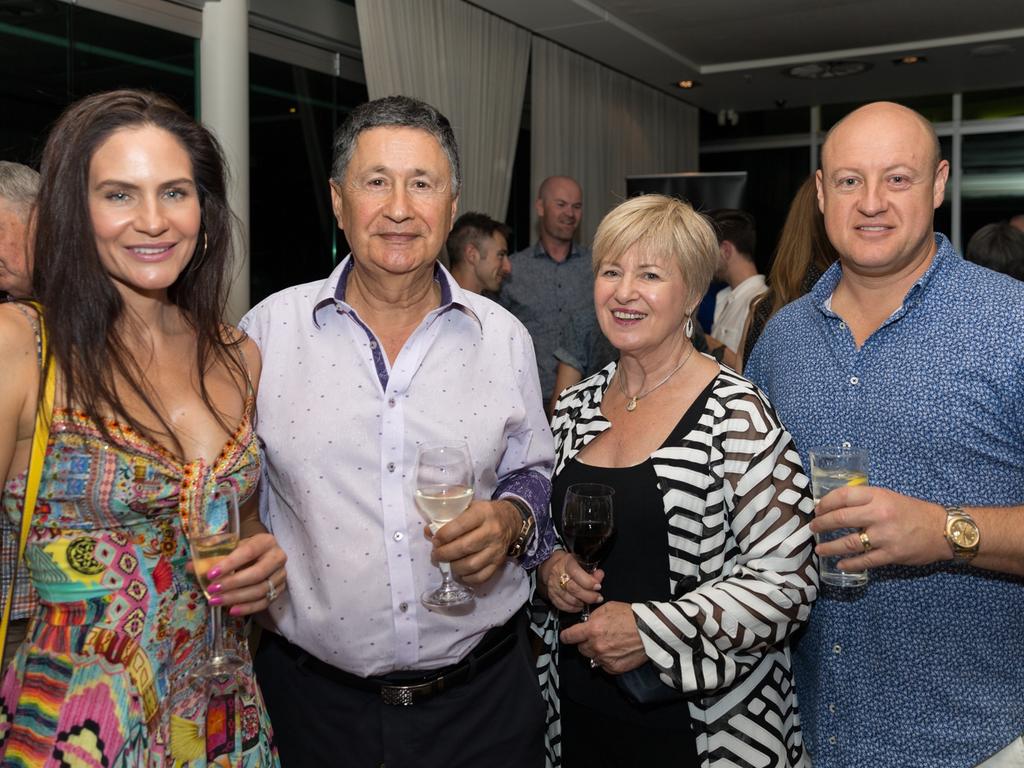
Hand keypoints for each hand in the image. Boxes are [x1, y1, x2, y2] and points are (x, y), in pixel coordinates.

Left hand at [204, 532, 287, 616]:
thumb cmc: (243, 549)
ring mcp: (280, 575)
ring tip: (216, 602)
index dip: (229, 564)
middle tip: (212, 591)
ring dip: (237, 598)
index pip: (248, 552)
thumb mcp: (230, 547)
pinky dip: (247, 608)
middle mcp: (277, 557)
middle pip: (257, 573)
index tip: (210, 575)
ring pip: (261, 590)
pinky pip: (264, 602)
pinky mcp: (279, 590)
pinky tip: (231, 611)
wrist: (262, 554)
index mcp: (265, 541)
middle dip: (233, 584)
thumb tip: (190, 568)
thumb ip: (211, 555)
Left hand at [429, 499, 519, 584]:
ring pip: (471, 565)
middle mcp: (492, 531)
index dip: (444, 535)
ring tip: (446, 563)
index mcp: (482, 513)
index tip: (435, 540)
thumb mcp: (468, 507)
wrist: (510, 520)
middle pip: (464, 547)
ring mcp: (496, 549)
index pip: (460, 526)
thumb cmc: (484, 513)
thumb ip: (448, 517)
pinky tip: (459, 572)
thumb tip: (429, 531)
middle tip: (436, 555)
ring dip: (453, 567)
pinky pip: (481, 576)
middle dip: (444, 554)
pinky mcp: (499, 563)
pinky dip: (467, 578)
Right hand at [537, 550, 602, 612]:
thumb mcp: (581, 561)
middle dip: (589, 596)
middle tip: (598, 597)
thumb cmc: (568, 564)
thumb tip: (599, 576)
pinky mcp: (552, 596)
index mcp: (566, 563)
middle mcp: (558, 575)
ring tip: (590, 601)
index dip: (589, 582)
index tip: (598, 586)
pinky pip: (563, 606)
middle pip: (573, 589)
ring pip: (569, 599)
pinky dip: (574, 608)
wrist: (553, 567)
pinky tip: (581, 605)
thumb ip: (591, 570)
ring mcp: (554, 587)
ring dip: (582, 603)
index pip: (576, 573)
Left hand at [559, 601, 647, 674]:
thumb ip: (593, 617)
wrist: (650, 630)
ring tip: (609, 643)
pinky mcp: (614, 668)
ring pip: (592, 657)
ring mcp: (605, 658)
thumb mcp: (608, 607)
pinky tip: (615, 651)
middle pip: (580, 648)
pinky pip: (603, 665)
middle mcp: (596, 645)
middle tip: (596, 636)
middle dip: (585, 642)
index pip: (569, 636)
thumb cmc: (631, 617)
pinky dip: (606, 659)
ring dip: (596, 651)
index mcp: (592, 629)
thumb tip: (585, 623)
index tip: (566, 636)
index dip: (566, 636)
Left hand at [813, 485, 947, 569]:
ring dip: (830, 547)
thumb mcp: (889, 497)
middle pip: (840, 518)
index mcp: (877, 496)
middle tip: (813, 528)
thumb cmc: (913, 511)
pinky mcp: (891, 554)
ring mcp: (884, 536)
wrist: (943, 530)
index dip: (826, 503)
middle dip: (822, 524)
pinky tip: (840, 564)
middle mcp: (879, 514)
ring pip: (848, 543)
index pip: (843, 496)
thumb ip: (866, 501)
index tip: (817, 509)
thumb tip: (837, 507)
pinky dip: (849, 563)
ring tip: (819, 549)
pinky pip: (865, 560)